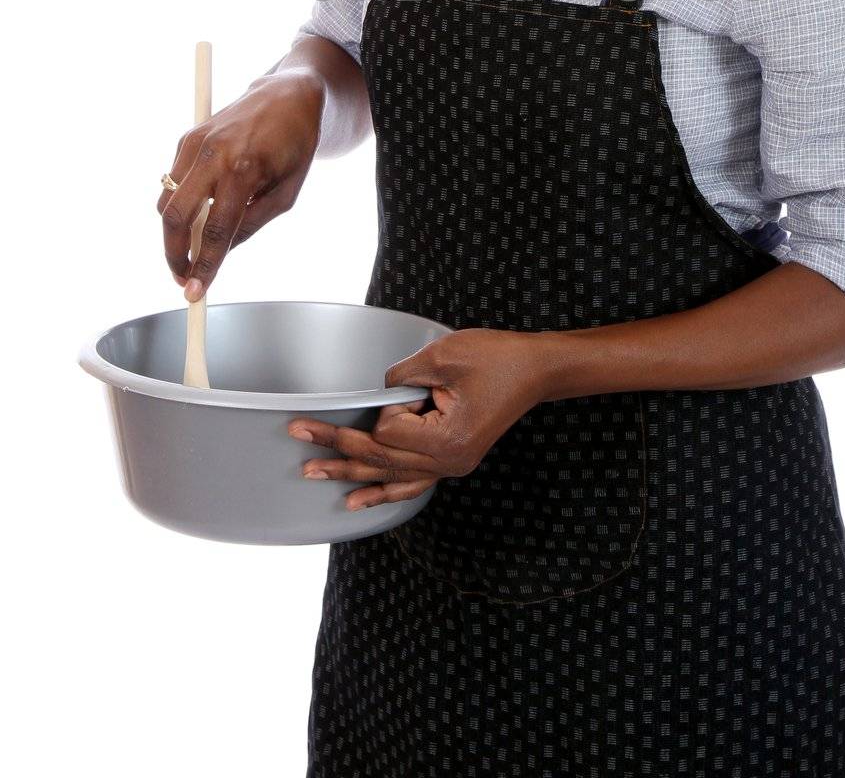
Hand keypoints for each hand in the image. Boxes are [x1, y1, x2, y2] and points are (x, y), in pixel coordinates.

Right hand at [157, 70, 324, 298]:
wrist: (287, 95)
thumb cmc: (294, 146)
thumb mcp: (286, 194)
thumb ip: (251, 224)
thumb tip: (219, 252)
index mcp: (244, 170)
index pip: (216, 231)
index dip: (203, 267)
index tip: (194, 292)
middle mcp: (213, 154)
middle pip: (175, 217)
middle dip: (174, 254)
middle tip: (183, 276)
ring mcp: (195, 143)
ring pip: (166, 201)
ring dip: (173, 231)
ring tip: (192, 247)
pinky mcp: (187, 136)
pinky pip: (173, 182)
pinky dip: (180, 203)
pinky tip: (201, 208)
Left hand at [287, 328, 550, 510]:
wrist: (536, 370)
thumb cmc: (497, 358)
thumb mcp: (444, 356)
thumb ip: (402, 377)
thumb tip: (379, 394)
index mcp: (445, 440)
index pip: (389, 432)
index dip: (384, 410)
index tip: (406, 389)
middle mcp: (447, 462)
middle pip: (380, 461)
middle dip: (337, 449)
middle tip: (298, 438)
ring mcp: (451, 466)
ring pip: (390, 476)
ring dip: (351, 473)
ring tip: (313, 472)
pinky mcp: (453, 460)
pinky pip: (411, 481)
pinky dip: (383, 489)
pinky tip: (360, 499)